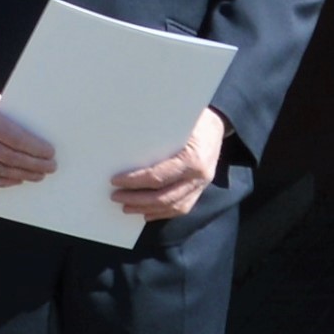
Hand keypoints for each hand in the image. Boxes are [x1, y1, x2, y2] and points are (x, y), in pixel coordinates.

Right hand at [0, 84, 56, 184]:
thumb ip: (8, 110)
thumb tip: (32, 122)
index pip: (15, 138)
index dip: (35, 148)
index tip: (50, 152)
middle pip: (10, 157)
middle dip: (34, 164)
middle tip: (50, 167)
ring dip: (22, 174)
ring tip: (38, 175)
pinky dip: (1, 182)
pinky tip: (15, 180)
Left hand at [111, 109, 231, 223]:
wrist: (217, 126)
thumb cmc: (194, 120)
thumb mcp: (178, 122)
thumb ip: (157, 135)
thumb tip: (126, 144)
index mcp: (192, 159)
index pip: (158, 176)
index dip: (135, 181)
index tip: (116, 180)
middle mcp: (199, 176)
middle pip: (163, 197)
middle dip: (137, 199)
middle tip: (116, 196)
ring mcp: (201, 186)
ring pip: (172, 207)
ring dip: (147, 209)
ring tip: (127, 207)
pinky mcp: (200, 190)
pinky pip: (182, 207)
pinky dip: (162, 213)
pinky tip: (146, 213)